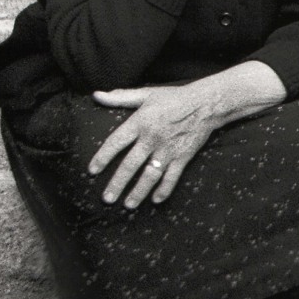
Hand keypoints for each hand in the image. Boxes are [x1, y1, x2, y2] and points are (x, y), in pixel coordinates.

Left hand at [87, 82, 220, 207]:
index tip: (92, 171)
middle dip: (117, 183)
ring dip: (138, 192)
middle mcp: (152, 138)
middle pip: (130, 165)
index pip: (116, 142)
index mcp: (140, 122)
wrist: (205, 104)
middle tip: (107, 198)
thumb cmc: (174, 98)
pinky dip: (164, 190)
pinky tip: (156, 200)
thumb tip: (96, 95)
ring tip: (128, 205)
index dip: (102, 157)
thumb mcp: (145, 94)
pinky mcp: (183, 156)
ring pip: (150, 175)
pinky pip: (172, 177)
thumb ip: (120, 97)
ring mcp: (168, 149)